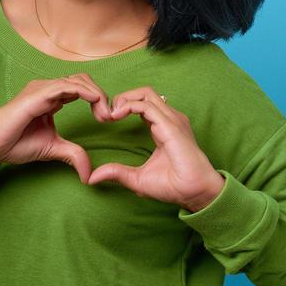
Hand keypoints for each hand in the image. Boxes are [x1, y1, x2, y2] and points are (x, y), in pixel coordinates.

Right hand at [0, 74, 115, 183]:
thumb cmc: (15, 143)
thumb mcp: (52, 149)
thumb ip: (72, 155)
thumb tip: (88, 174)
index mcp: (51, 98)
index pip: (81, 88)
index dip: (98, 100)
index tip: (107, 119)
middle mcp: (47, 89)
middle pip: (83, 80)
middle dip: (101, 96)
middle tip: (109, 117)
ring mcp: (41, 89)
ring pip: (77, 80)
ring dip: (96, 94)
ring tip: (103, 115)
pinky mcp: (36, 95)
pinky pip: (65, 86)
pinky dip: (83, 91)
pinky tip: (94, 101)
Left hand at [86, 87, 226, 210]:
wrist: (193, 192)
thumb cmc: (173, 186)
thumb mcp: (137, 179)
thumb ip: (117, 173)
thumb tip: (92, 178)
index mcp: (163, 127)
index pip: (143, 104)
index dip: (124, 106)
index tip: (108, 120)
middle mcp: (169, 119)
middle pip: (144, 92)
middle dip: (123, 97)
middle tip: (108, 114)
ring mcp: (172, 119)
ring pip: (146, 93)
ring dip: (124, 99)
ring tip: (112, 114)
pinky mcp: (171, 125)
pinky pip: (147, 105)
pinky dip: (129, 106)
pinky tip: (117, 116)